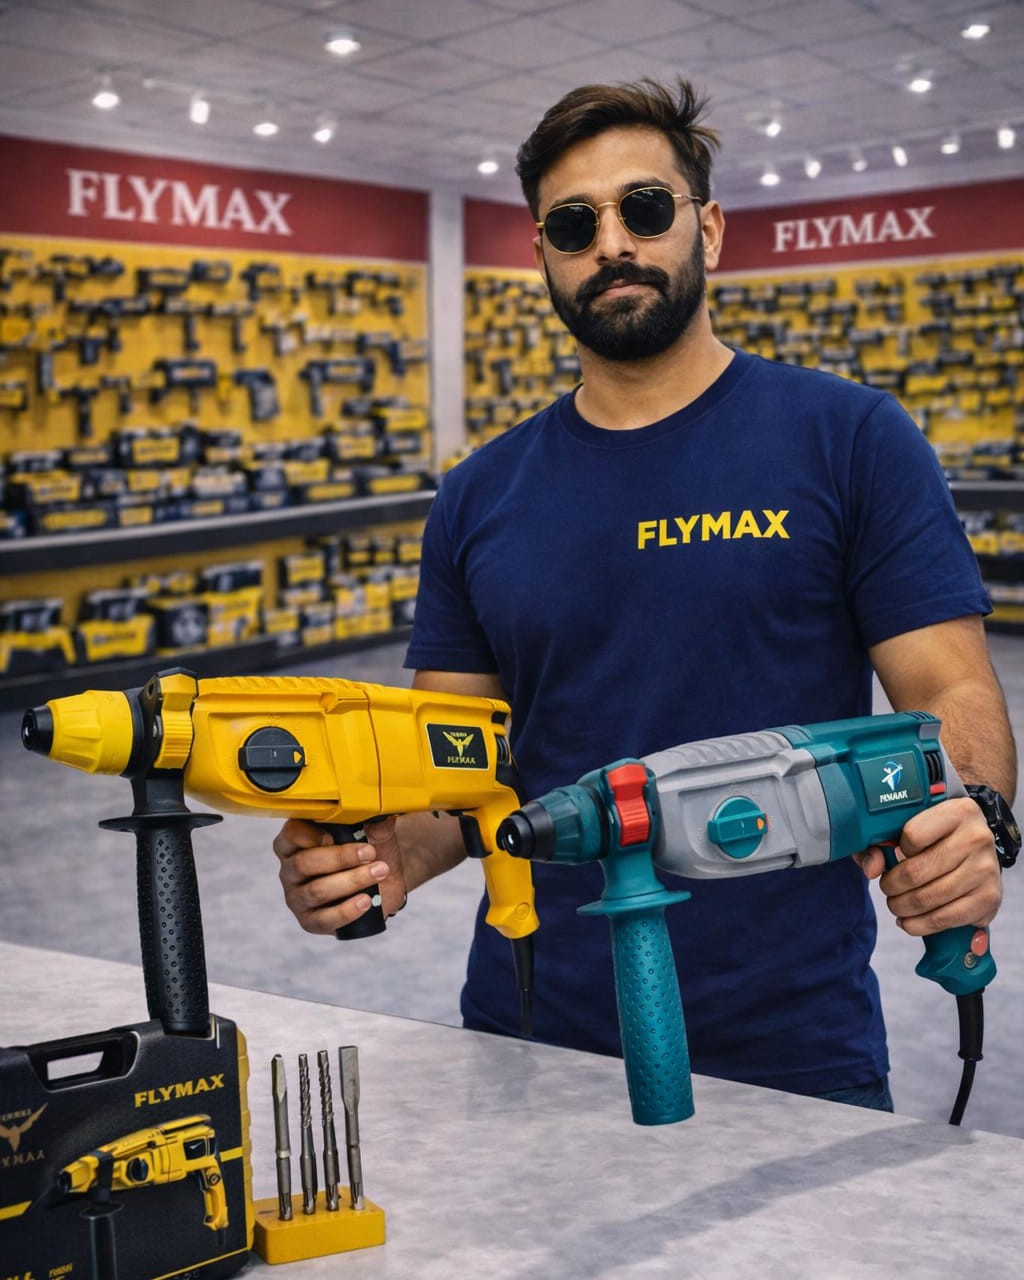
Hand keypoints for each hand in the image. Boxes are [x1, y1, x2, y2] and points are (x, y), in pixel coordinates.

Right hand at [273, 816, 407, 934]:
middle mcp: (291, 870)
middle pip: (304, 863)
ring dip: (351, 880)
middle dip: (340, 858)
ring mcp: (298, 897)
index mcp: (297, 842)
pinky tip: (366, 901)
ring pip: (317, 890)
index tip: (333, 836)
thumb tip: (380, 817)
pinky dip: (347, 910)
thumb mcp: (375, 836)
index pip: (290, 835)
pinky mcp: (310, 921)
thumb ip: (375, 825)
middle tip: (369, 853)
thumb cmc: (369, 854)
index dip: (307, 835)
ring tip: (378, 872)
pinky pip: (324, 919)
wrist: (385, 881)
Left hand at [853, 797, 1002, 934]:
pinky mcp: (989, 898)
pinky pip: (944, 919)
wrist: (977, 851)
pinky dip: (919, 925)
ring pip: (927, 898)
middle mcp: (976, 838)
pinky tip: (909, 920)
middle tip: (887, 888)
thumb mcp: (911, 827)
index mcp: (958, 812)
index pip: (911, 835)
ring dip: (901, 907)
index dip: (894, 850)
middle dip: (891, 886)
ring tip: (895, 905)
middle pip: (915, 872)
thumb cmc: (938, 838)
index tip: (894, 856)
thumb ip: (880, 842)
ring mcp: (985, 869)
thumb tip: (871, 867)